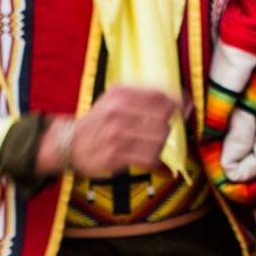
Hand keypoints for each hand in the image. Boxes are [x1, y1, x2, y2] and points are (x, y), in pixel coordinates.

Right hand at [41, 86, 180, 177]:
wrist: (68, 143)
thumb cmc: (98, 120)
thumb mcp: (113, 98)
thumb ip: (143, 96)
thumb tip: (181, 100)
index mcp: (120, 95)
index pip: (159, 97)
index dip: (179, 102)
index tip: (186, 107)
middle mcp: (118, 112)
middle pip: (162, 120)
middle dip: (167, 126)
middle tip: (161, 130)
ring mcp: (117, 135)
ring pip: (158, 140)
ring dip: (160, 144)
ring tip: (151, 144)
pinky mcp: (116, 156)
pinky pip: (149, 158)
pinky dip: (154, 160)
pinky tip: (149, 157)